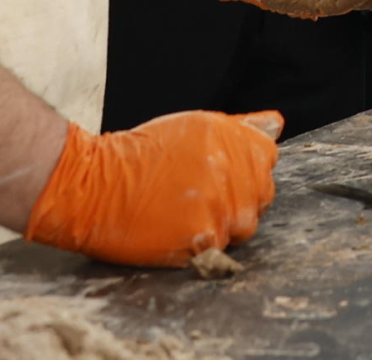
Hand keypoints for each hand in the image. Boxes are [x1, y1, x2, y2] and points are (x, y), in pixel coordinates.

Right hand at [24, 111, 281, 266]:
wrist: (94, 185)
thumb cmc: (141, 154)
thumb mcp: (193, 126)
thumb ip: (240, 128)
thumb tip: (276, 124)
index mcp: (233, 137)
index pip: (267, 158)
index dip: (245, 169)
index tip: (220, 173)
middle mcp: (234, 168)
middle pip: (261, 194)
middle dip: (237, 197)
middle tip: (197, 195)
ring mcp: (221, 203)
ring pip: (245, 225)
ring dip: (221, 222)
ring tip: (184, 212)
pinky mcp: (205, 234)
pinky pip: (220, 246)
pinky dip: (201, 243)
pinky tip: (176, 229)